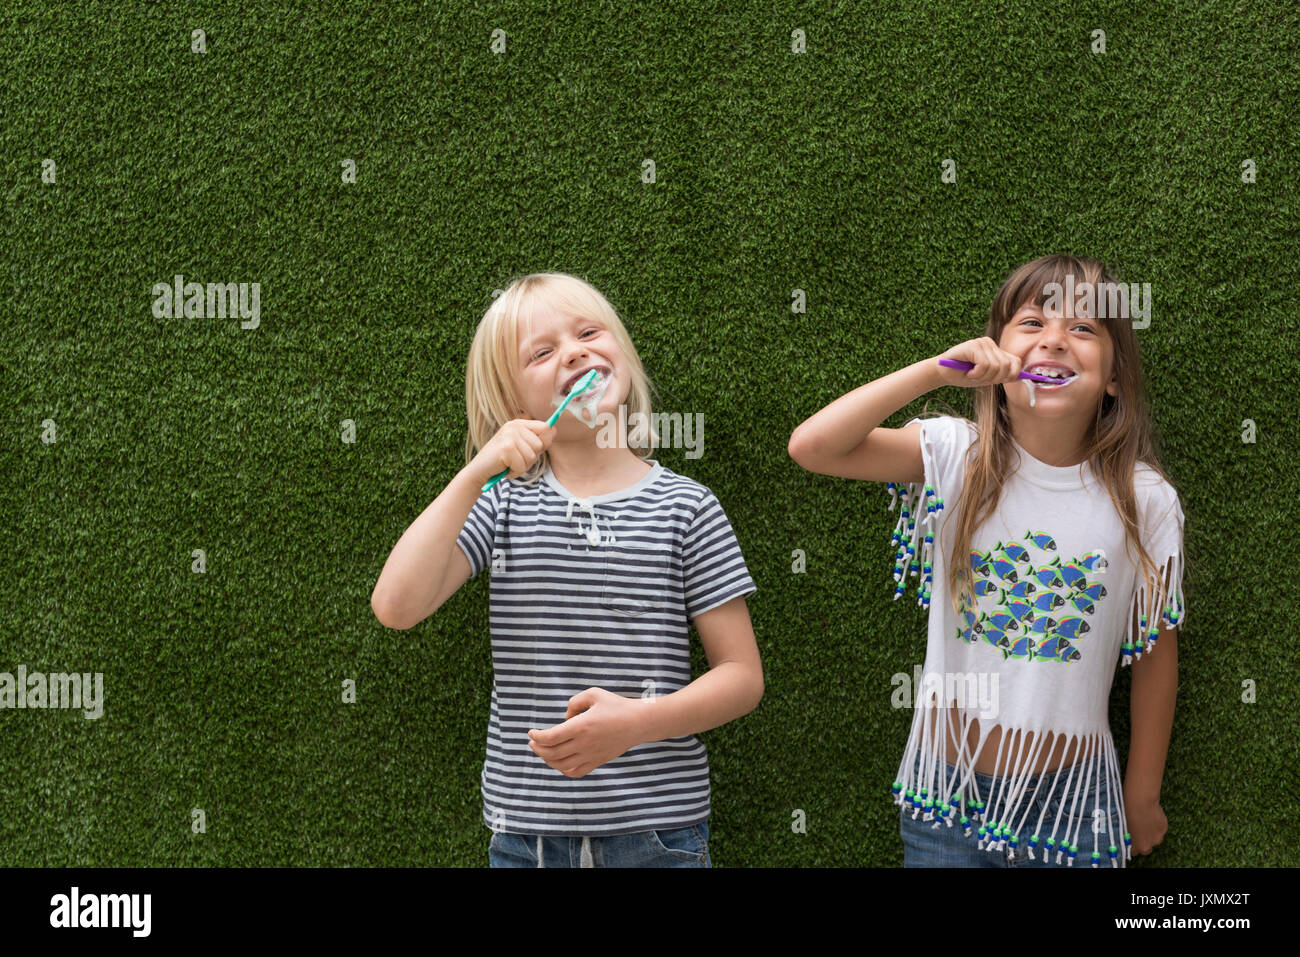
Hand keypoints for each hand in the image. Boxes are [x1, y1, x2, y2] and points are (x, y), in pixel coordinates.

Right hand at [470, 418, 555, 485]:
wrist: (480, 471)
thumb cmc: (502, 461)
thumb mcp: (523, 449)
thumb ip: (538, 440)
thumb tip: (554, 429)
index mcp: (519, 423)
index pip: (545, 427)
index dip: (543, 442)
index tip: (528, 450)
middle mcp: (514, 426)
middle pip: (539, 445)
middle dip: (530, 458)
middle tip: (514, 459)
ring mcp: (509, 435)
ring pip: (532, 456)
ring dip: (522, 466)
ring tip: (509, 464)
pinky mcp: (506, 448)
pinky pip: (523, 465)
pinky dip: (515, 471)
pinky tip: (505, 467)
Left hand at [527, 688, 644, 777]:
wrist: (639, 722)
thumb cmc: (616, 705)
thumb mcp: (594, 694)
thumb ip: (574, 702)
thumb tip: (564, 717)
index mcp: (581, 726)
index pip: (550, 737)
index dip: (536, 736)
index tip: (531, 732)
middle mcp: (584, 743)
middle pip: (552, 753)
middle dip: (537, 748)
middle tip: (532, 742)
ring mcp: (591, 755)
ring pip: (561, 765)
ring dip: (547, 760)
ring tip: (543, 752)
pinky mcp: (598, 761)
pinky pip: (576, 772)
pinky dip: (563, 770)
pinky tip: (560, 763)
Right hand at [935, 337, 1022, 387]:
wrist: (942, 373)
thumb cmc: (962, 375)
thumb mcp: (987, 377)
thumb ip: (1002, 374)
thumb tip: (1022, 376)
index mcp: (995, 350)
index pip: (1016, 362)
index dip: (1011, 375)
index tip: (997, 381)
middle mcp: (990, 343)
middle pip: (1007, 366)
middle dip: (993, 378)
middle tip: (979, 378)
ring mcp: (982, 343)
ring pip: (996, 367)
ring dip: (983, 377)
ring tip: (972, 374)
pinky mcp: (973, 346)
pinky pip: (985, 365)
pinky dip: (977, 374)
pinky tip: (968, 372)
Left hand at [1124, 791, 1167, 855]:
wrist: (1140, 802)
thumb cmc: (1126, 813)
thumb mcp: (1121, 827)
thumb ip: (1125, 838)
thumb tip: (1124, 839)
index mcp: (1135, 846)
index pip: (1133, 852)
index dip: (1131, 845)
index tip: (1129, 839)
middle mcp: (1148, 845)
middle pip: (1145, 848)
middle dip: (1142, 842)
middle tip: (1137, 831)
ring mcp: (1157, 837)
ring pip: (1154, 839)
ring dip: (1150, 834)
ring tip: (1143, 821)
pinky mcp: (1164, 829)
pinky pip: (1159, 830)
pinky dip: (1156, 826)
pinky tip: (1150, 816)